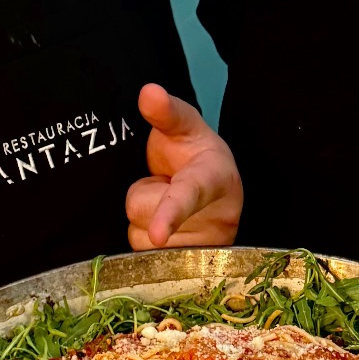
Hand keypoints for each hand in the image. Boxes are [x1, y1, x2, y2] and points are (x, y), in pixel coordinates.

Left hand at [126, 83, 242, 249]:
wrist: (211, 188)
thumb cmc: (193, 153)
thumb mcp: (183, 126)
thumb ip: (166, 112)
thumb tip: (148, 92)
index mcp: (216, 177)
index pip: (189, 194)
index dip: (170, 213)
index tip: (157, 231)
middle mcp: (217, 219)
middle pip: (146, 214)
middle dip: (144, 196)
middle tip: (165, 184)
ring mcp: (202, 247)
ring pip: (141, 238)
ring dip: (143, 220)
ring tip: (165, 206)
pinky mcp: (185, 266)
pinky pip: (142, 256)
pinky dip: (146, 239)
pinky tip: (166, 229)